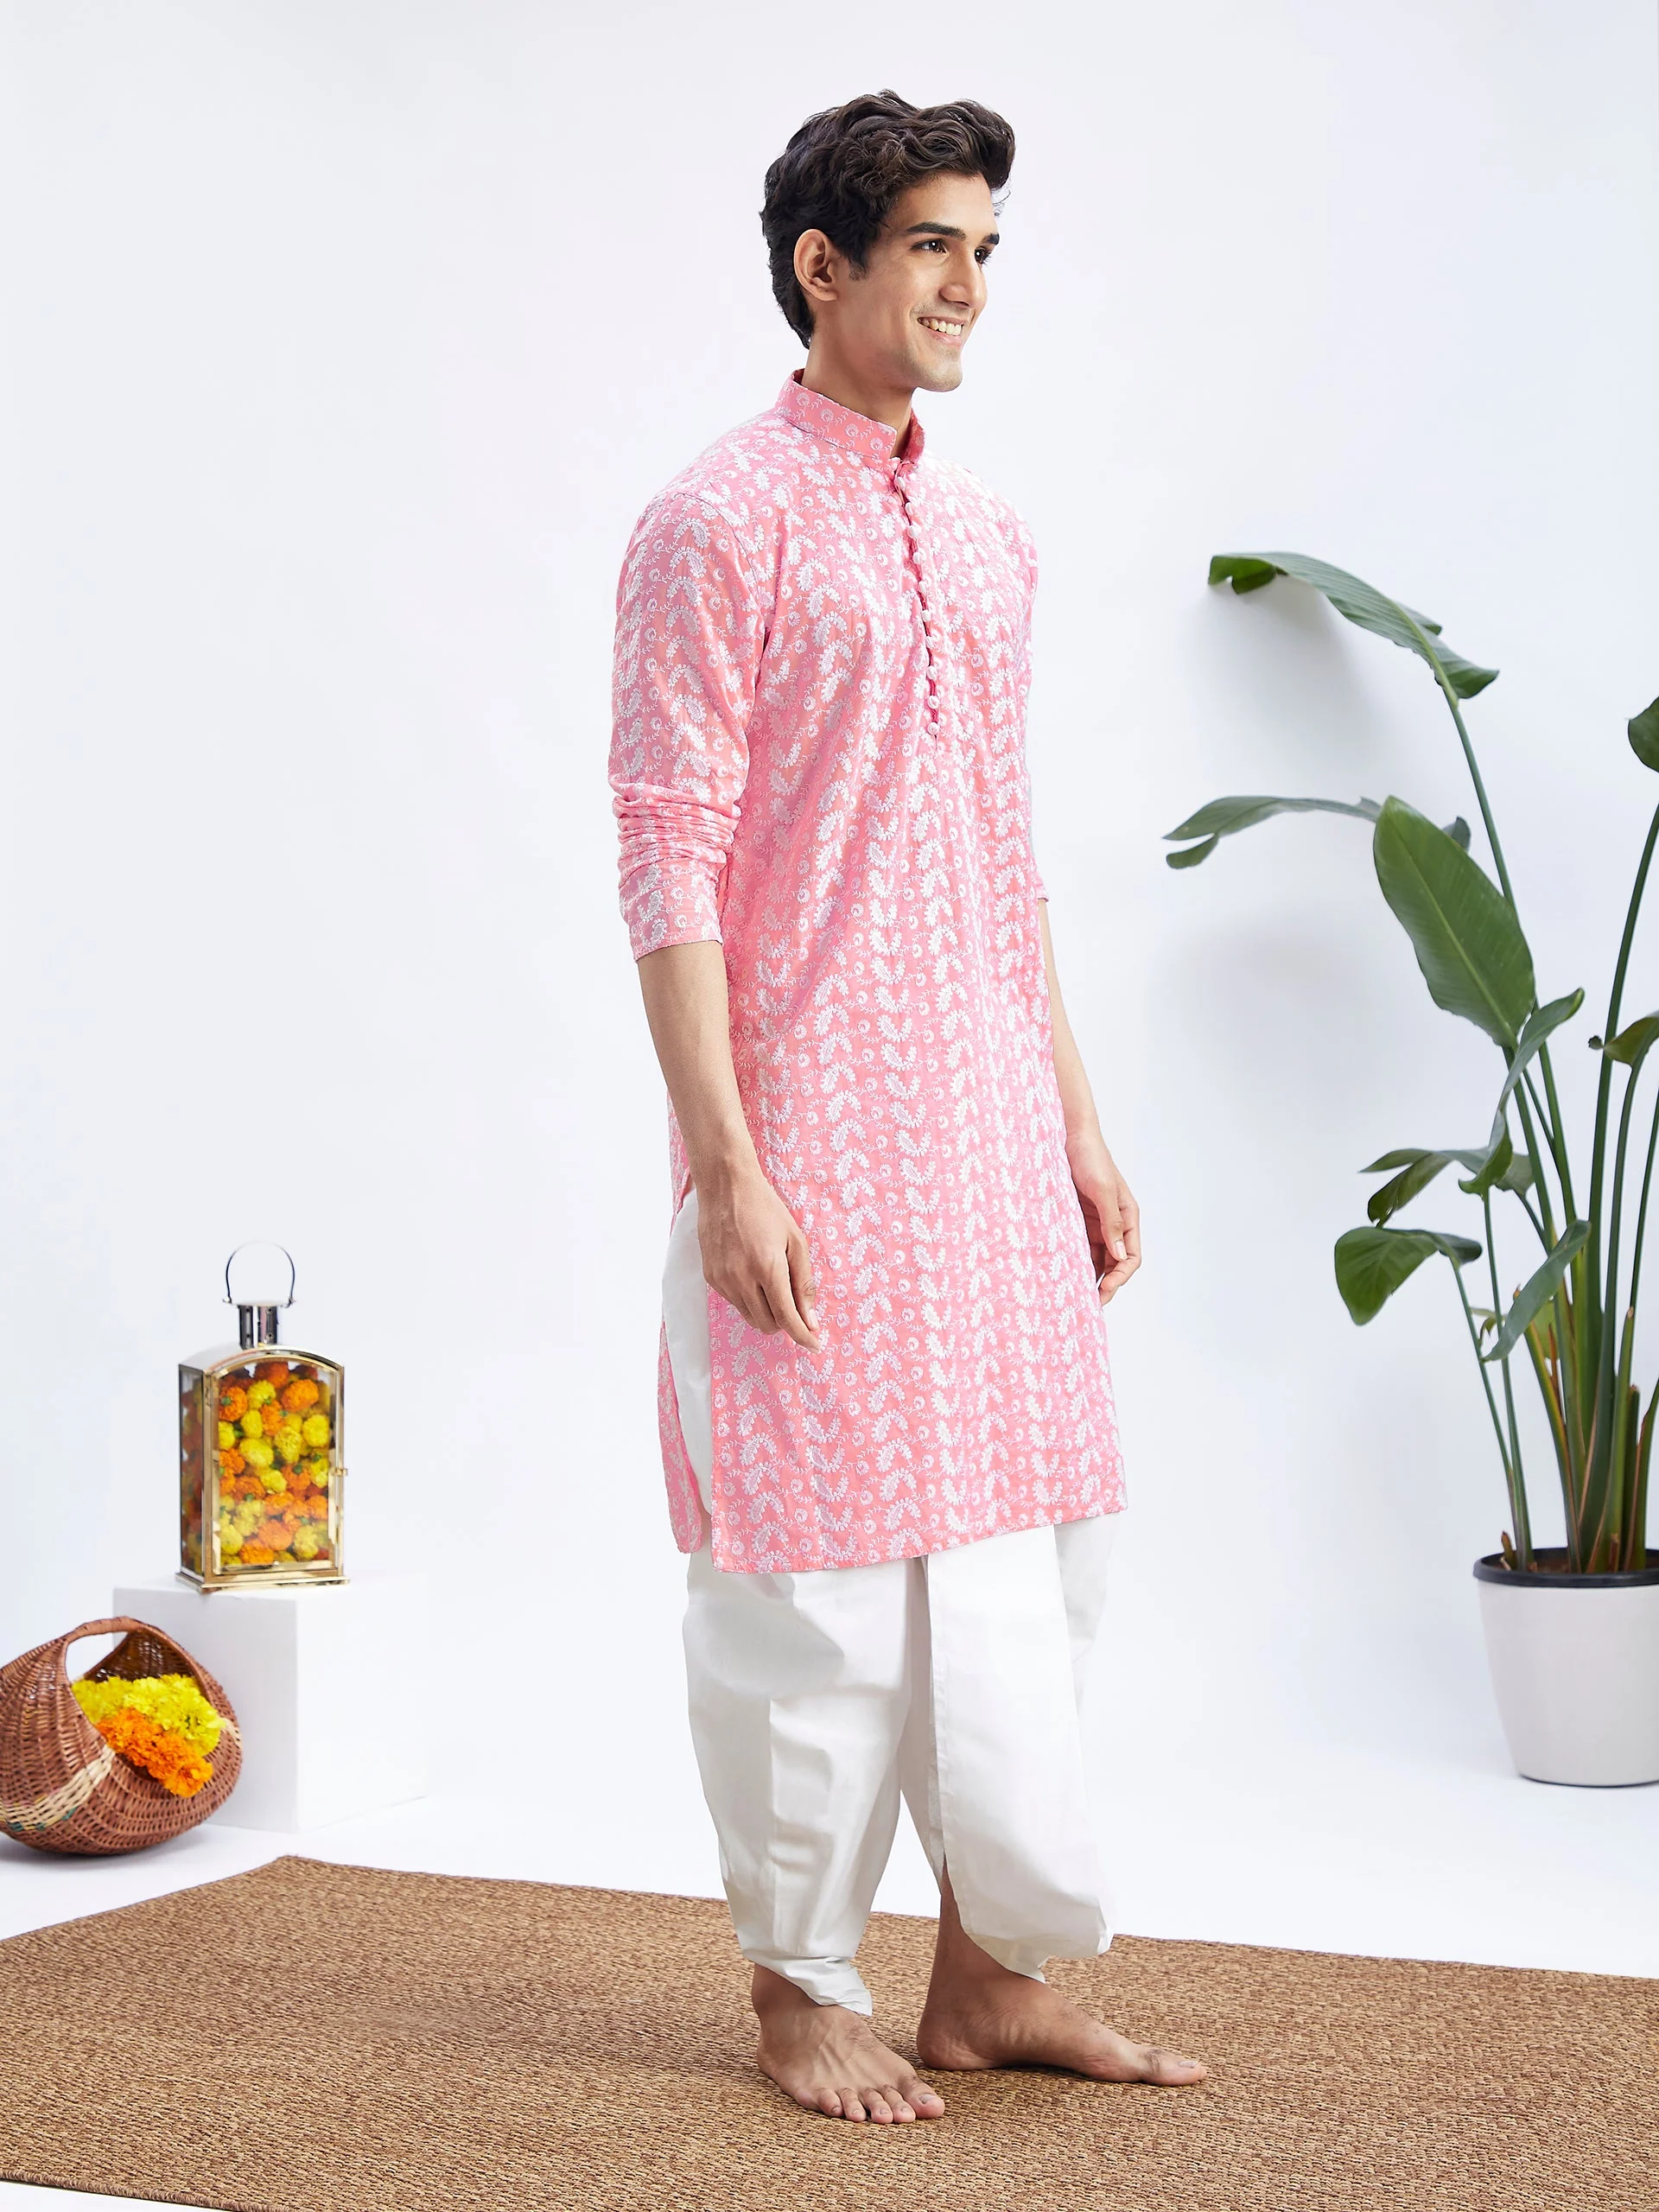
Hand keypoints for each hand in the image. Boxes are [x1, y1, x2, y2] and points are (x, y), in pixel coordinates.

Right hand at [695, 1167, 821, 1349]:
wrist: (726, 1188)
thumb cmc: (767, 1210)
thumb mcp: (796, 1241)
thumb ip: (804, 1283)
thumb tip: (810, 1319)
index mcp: (768, 1269)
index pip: (787, 1318)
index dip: (803, 1336)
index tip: (815, 1345)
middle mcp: (742, 1279)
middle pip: (768, 1325)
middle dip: (785, 1323)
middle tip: (796, 1307)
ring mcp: (723, 1281)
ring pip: (750, 1317)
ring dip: (767, 1313)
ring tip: (773, 1285)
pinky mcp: (710, 1278)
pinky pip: (735, 1303)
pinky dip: (749, 1300)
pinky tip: (753, 1276)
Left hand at [1068, 1134, 1140, 1303]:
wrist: (1068, 1136)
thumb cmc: (1090, 1158)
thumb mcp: (1103, 1190)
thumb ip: (1112, 1222)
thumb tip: (1119, 1255)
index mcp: (1127, 1217)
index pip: (1131, 1257)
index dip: (1120, 1277)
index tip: (1104, 1290)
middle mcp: (1114, 1223)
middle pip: (1115, 1263)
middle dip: (1105, 1284)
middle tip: (1089, 1304)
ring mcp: (1095, 1222)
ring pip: (1096, 1257)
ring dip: (1090, 1275)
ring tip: (1076, 1295)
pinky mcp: (1077, 1219)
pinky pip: (1079, 1245)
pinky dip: (1075, 1260)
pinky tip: (1065, 1273)